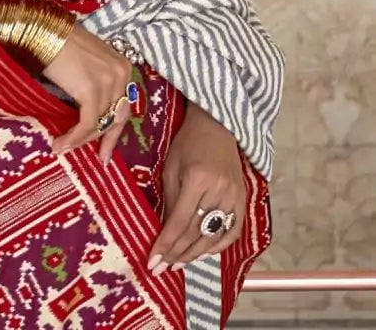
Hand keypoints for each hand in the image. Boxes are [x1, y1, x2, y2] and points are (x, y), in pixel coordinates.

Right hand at [42, 24, 131, 164]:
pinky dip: (74, 137)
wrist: (44, 32)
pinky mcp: (91, 91)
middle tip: (99, 158)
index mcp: (122, 66)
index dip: (115, 130)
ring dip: (81, 140)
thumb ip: (95, 82)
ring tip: (63, 147)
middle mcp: (121, 74)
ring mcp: (107, 83)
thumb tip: (89, 112)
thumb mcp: (87, 62)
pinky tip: (60, 144)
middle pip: (117, 117)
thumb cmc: (59, 43)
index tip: (107, 149)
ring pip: (100, 123)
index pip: (124, 105)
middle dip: (106, 140)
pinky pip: (86, 123)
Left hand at [148, 103, 245, 275]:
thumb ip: (169, 199)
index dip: (165, 244)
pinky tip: (201, 253)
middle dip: (177, 253)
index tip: (153, 262)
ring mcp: (234, 198)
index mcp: (198, 180)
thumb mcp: (170, 167)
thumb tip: (162, 231)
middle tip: (161, 268)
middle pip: (196, 232)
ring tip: (176, 264)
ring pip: (213, 236)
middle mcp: (219, 191)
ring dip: (194, 254)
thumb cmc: (187, 143)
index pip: (179, 221)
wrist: (216, 127)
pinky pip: (231, 232)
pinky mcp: (242, 200)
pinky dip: (217, 246)